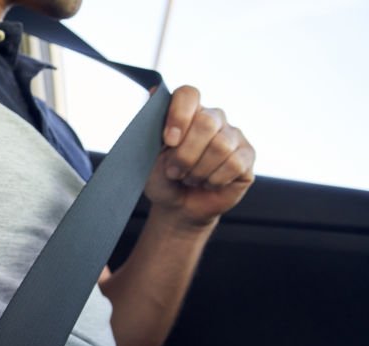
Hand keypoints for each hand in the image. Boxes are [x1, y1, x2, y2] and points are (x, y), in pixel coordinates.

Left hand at [144, 85, 255, 229]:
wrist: (178, 206)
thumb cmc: (162, 179)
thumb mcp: (147, 158)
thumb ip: (150, 128)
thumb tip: (152, 91)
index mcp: (187, 113)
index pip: (188, 94)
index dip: (179, 116)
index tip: (168, 141)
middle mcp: (213, 118)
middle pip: (206, 122)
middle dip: (185, 154)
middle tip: (174, 172)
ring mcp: (233, 135)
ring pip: (221, 145)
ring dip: (198, 170)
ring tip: (190, 178)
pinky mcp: (247, 155)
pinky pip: (234, 163)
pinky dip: (215, 179)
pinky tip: (208, 183)